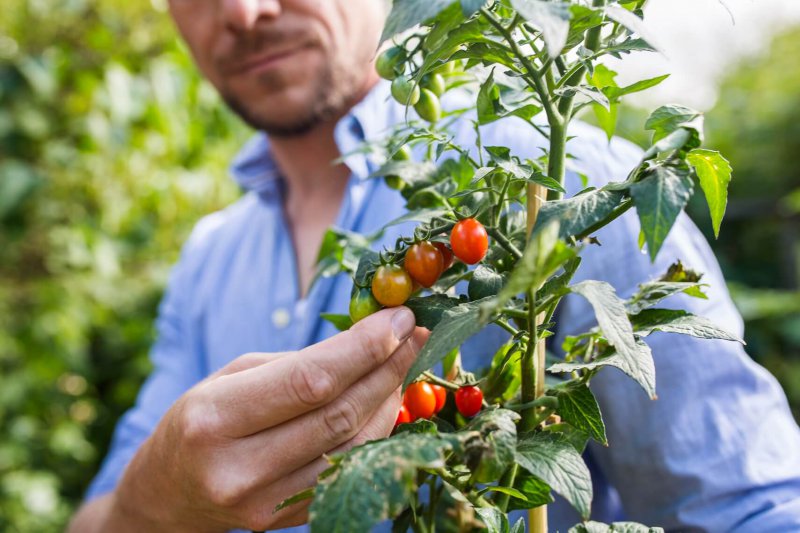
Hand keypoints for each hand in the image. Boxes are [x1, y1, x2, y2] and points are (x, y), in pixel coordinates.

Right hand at [100, 307, 425, 531]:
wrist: (169, 493)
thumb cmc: (201, 418)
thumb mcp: (231, 376)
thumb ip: (297, 364)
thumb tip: (370, 342)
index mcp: (215, 418)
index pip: (311, 381)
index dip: (364, 348)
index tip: (399, 318)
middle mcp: (240, 467)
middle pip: (340, 414)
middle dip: (387, 367)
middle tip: (416, 334)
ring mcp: (265, 502)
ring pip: (354, 447)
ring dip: (390, 400)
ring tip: (406, 363)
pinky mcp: (287, 521)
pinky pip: (347, 470)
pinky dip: (376, 433)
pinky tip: (386, 403)